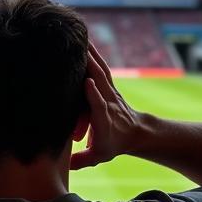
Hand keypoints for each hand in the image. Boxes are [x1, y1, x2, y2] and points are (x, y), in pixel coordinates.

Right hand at [70, 43, 143, 169]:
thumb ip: (82, 160)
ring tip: (80, 36)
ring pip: (100, 69)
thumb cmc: (114, 144)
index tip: (87, 83)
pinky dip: (93, 54)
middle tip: (77, 47)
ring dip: (91, 53)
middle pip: (101, 80)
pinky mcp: (108, 84)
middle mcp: (109, 102)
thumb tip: (65, 165)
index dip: (94, 95)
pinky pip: (100, 67)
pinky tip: (85, 40)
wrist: (136, 133)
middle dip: (90, 64)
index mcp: (105, 119)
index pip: (100, 106)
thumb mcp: (99, 156)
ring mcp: (110, 91)